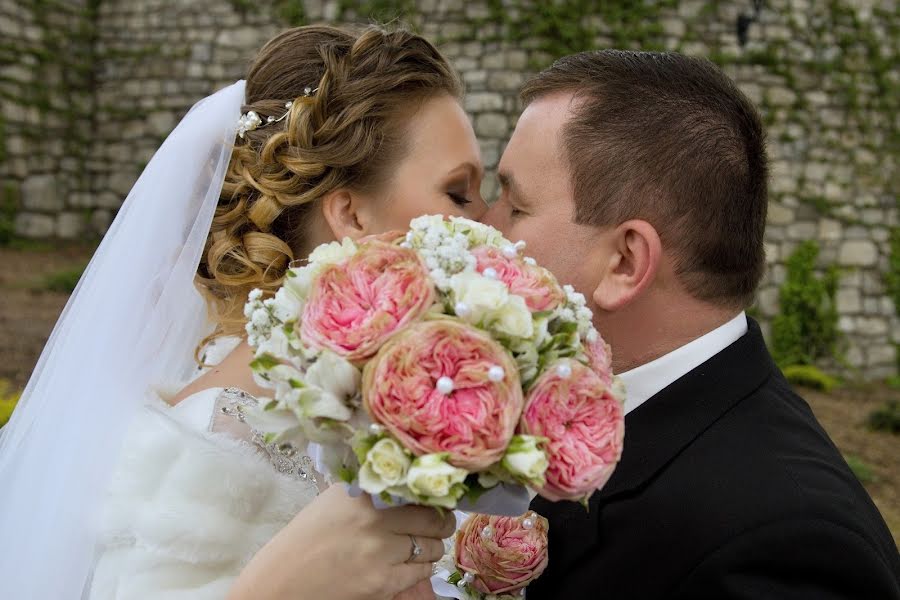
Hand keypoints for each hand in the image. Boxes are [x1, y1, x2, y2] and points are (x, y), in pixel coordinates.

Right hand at [228, 484, 453, 599]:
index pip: (417, 490)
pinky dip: (421, 567)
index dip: (433, 496)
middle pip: (433, 519)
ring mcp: (380, 553)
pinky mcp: (382, 583)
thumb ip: (372, 491)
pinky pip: (421, 572)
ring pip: (432, 547)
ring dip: (431, 545)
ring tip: (422, 543)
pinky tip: (408, 562)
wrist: (282, 581)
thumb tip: (411, 482)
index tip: (438, 498)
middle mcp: (374, 520)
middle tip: (440, 522)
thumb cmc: (307, 537)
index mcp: (362, 494)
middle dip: (441, 522)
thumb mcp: (336, 500)